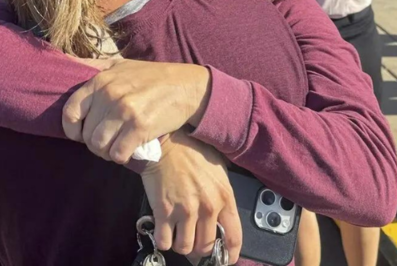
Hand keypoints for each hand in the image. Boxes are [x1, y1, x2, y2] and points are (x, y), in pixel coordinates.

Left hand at [62, 59, 211, 163]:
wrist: (186, 86)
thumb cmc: (151, 76)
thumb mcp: (120, 65)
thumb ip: (93, 67)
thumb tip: (64, 61)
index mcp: (101, 81)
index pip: (71, 112)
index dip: (72, 129)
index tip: (80, 135)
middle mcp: (110, 95)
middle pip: (87, 135)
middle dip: (95, 144)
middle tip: (107, 142)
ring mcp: (125, 111)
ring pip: (100, 147)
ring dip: (107, 153)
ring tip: (116, 147)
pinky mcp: (141, 127)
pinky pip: (119, 154)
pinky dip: (122, 157)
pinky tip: (129, 150)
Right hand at [142, 132, 241, 263]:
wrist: (166, 142)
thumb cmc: (191, 152)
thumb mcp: (219, 169)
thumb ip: (223, 194)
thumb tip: (224, 216)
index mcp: (224, 197)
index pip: (233, 237)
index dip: (229, 254)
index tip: (225, 258)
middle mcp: (207, 207)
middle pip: (205, 246)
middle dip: (199, 248)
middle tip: (193, 241)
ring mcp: (185, 210)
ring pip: (185, 247)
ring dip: (180, 245)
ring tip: (177, 235)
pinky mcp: (164, 210)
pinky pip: (164, 240)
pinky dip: (163, 240)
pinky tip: (163, 231)